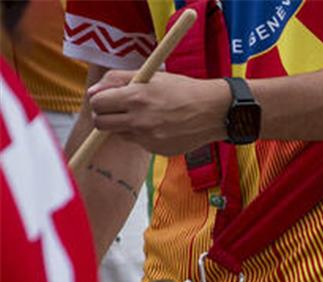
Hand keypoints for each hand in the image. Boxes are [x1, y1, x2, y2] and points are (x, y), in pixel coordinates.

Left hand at [88, 71, 230, 154]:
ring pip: (119, 134)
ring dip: (125, 125)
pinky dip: (143, 135)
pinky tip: (161, 126)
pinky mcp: (157, 150)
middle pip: (100, 123)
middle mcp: (139, 120)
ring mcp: (148, 138)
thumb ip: (117, 79)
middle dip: (104, 116)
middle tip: (117, 110)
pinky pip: (139, 143)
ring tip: (146, 116)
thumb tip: (94, 92)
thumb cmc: (182, 90)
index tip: (106, 99)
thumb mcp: (149, 76)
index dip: (99, 101)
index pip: (97, 104)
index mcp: (136, 98)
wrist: (214, 112)